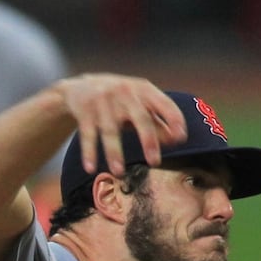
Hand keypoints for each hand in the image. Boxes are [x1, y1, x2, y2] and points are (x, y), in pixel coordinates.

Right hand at [54, 75, 185, 175]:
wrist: (79, 87)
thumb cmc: (117, 99)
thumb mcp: (138, 104)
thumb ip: (157, 120)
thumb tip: (177, 139)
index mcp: (143, 89)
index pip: (164, 104)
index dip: (174, 120)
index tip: (181, 139)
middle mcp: (124, 93)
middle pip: (140, 118)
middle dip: (149, 141)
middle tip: (155, 163)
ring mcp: (103, 101)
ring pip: (110, 130)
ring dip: (114, 152)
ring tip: (119, 173)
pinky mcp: (85, 111)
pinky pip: (88, 135)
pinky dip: (89, 152)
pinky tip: (90, 169)